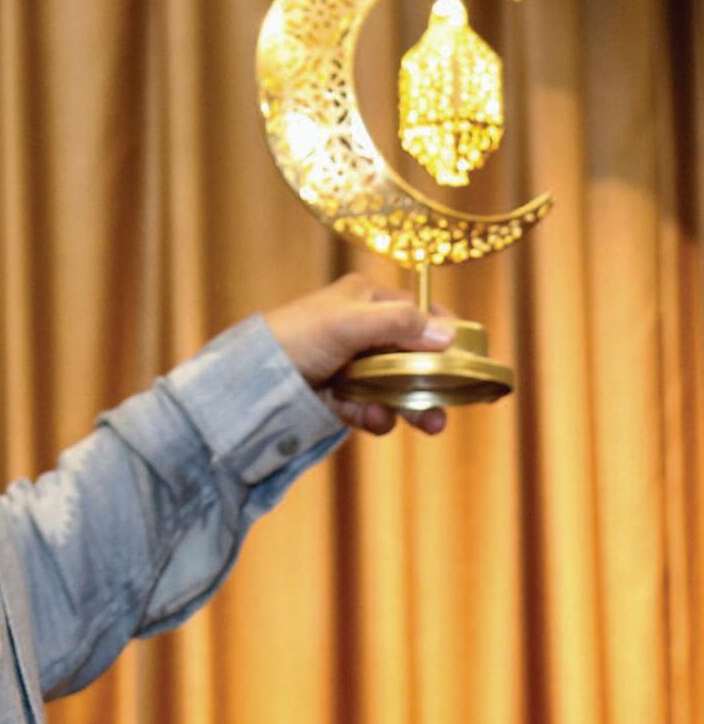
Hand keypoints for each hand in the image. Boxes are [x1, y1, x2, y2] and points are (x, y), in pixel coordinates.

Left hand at [263, 273, 453, 435]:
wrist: (250, 380)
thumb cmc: (296, 337)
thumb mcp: (349, 323)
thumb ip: (399, 325)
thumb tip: (449, 334)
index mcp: (367, 298)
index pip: (421, 312)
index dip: (449, 336)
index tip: (474, 363)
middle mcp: (363, 327)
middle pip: (415, 357)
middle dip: (433, 385)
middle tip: (446, 411)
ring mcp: (352, 362)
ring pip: (397, 386)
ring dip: (408, 406)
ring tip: (423, 425)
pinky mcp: (339, 392)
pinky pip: (370, 406)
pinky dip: (372, 414)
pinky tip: (366, 417)